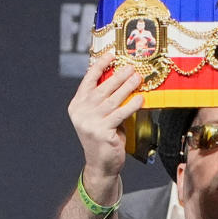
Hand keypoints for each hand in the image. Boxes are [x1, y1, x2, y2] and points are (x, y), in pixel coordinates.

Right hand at [67, 55, 141, 182]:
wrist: (101, 164)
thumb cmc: (103, 138)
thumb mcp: (100, 116)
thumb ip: (105, 100)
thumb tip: (122, 79)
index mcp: (77, 105)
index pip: (88, 80)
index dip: (100, 65)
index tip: (111, 54)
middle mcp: (81, 112)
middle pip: (102, 88)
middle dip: (118, 76)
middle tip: (131, 67)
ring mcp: (90, 122)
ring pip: (112, 100)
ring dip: (127, 87)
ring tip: (137, 78)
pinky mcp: (102, 132)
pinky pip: (120, 114)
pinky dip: (131, 106)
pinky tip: (140, 99)